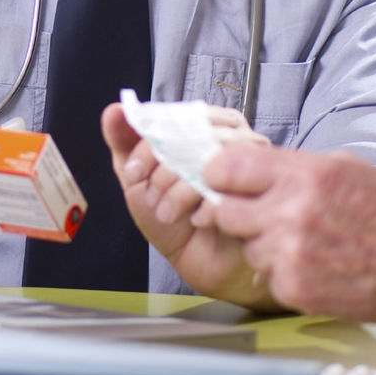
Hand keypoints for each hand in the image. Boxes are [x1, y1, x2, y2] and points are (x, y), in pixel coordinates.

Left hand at [101, 103, 274, 307]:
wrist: (198, 262)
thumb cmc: (176, 218)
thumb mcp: (141, 180)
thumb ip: (126, 143)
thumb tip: (114, 111)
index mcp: (207, 128)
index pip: (179, 116)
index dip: (151, 143)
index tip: (133, 169)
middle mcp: (235, 141)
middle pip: (198, 133)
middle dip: (164, 169)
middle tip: (150, 192)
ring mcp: (253, 168)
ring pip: (214, 159)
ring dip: (180, 190)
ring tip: (168, 212)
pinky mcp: (261, 197)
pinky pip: (231, 191)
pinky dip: (203, 208)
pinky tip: (194, 220)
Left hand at [204, 145, 375, 324]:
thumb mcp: (347, 168)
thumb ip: (295, 168)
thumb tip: (251, 168)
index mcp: (306, 174)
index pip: (226, 167)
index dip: (222, 172)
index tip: (226, 178)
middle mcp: (292, 213)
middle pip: (226, 210)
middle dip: (242, 211)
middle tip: (267, 214)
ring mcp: (291, 256)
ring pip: (248, 247)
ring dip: (266, 244)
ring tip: (308, 242)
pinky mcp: (295, 291)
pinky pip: (267, 276)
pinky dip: (286, 272)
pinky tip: (318, 265)